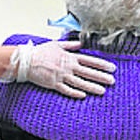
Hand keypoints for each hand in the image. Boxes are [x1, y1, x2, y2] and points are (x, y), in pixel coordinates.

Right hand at [0, 41, 115, 98]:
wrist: (26, 61)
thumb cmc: (40, 52)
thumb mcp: (57, 45)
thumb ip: (70, 45)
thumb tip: (80, 43)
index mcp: (69, 57)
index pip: (90, 61)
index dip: (102, 64)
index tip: (112, 68)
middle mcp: (67, 67)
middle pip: (88, 72)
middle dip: (101, 77)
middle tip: (112, 81)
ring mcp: (61, 76)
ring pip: (80, 82)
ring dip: (92, 87)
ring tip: (102, 91)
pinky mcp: (54, 84)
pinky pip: (66, 90)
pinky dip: (75, 93)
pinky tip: (83, 96)